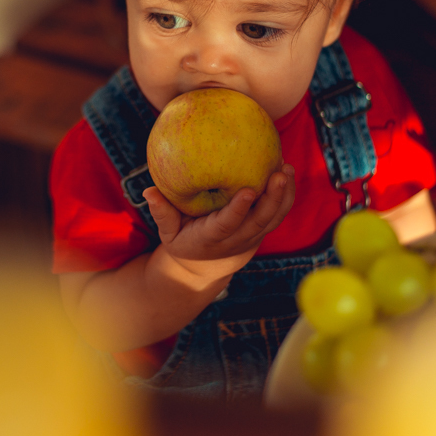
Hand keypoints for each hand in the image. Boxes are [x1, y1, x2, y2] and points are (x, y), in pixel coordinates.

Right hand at [144, 165, 295, 281]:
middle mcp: (236, 240)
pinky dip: (284, 195)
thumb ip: (161, 213)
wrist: (205, 268)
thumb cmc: (184, 241)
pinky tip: (285, 170)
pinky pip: (277, 214)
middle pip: (259, 221)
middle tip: (279, 173)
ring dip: (283, 195)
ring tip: (286, 168)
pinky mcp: (261, 230)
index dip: (239, 210)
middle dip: (272, 199)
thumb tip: (149, 191)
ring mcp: (252, 236)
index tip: (249, 191)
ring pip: (273, 218)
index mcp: (212, 239)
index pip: (228, 225)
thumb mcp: (168, 232)